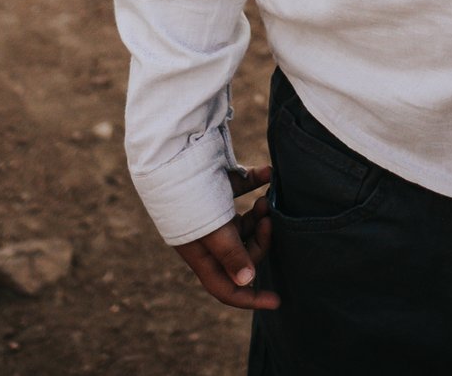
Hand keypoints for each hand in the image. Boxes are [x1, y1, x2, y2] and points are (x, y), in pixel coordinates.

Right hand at [171, 163, 279, 309]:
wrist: (174, 150)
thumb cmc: (191, 196)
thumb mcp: (214, 230)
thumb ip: (231, 254)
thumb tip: (248, 281)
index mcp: (201, 253)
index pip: (225, 286)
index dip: (249, 298)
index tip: (277, 301)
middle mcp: (207, 235)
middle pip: (242, 252)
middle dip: (260, 239)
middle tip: (269, 220)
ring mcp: (213, 210)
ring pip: (245, 223)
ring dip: (259, 214)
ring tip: (266, 200)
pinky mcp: (218, 185)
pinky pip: (243, 189)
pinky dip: (257, 183)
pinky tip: (268, 173)